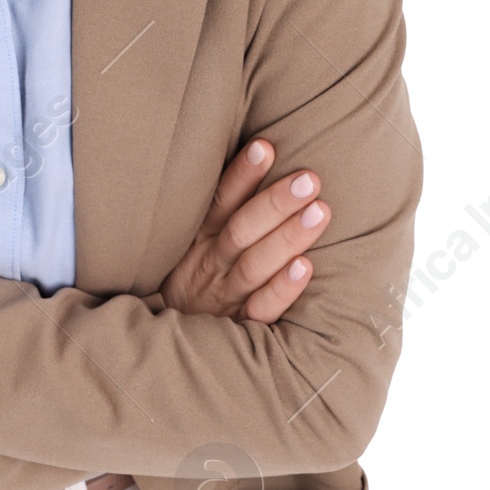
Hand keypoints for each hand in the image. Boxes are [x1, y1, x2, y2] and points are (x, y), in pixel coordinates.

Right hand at [158, 138, 330, 322]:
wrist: (169, 343)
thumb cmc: (197, 279)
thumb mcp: (193, 244)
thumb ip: (221, 211)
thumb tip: (261, 155)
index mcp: (199, 239)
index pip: (219, 203)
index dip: (241, 176)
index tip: (265, 147)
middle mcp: (210, 264)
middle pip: (241, 231)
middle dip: (275, 203)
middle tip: (309, 179)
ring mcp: (224, 297)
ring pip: (254, 265)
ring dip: (287, 238)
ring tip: (320, 212)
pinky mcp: (238, 326)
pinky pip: (260, 310)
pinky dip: (281, 290)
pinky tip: (304, 268)